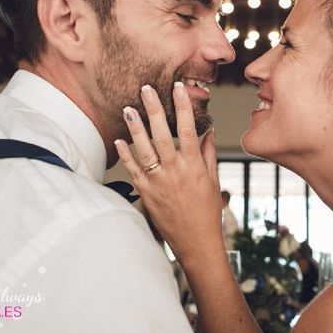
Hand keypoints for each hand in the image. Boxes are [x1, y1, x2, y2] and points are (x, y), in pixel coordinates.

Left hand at [114, 82, 224, 268]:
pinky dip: (126, 155)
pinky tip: (119, 140)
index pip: (188, 130)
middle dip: (154, 110)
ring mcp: (159, 182)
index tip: (178, 89)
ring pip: (145, 150)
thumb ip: (208, 155)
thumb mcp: (213, 182)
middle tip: (147, 89)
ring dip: (136, 128)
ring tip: (129, 108)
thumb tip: (208, 132)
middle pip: (163, 135)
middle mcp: (175, 171)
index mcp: (194, 166)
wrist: (196, 243)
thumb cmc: (207, 212)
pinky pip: (134, 171)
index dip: (183, 108)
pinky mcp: (147, 194)